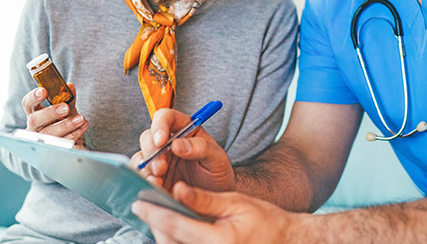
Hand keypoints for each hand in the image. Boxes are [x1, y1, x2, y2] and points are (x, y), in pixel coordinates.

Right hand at [22, 82, 87, 146]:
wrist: (64, 137)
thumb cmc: (60, 118)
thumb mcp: (63, 107)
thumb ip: (66, 97)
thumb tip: (69, 86)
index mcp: (33, 112)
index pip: (28, 103)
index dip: (34, 97)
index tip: (44, 90)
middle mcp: (34, 126)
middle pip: (35, 120)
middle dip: (50, 113)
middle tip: (65, 108)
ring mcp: (42, 138)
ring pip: (49, 133)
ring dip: (66, 125)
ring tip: (81, 118)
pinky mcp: (52, 147)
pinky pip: (62, 142)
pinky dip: (75, 133)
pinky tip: (83, 126)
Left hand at [131, 182, 297, 243]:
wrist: (287, 243)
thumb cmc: (266, 221)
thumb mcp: (236, 203)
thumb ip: (204, 199)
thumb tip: (177, 189)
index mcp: (218, 241)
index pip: (175, 225)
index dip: (154, 212)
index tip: (139, 202)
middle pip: (168, 243)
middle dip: (155, 224)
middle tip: (146, 206)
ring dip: (163, 234)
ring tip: (158, 216)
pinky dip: (174, 242)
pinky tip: (174, 230)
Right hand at [134, 108, 234, 192]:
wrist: (216, 204)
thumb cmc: (218, 176)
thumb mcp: (217, 159)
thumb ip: (201, 147)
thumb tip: (177, 144)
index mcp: (186, 130)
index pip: (167, 117)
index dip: (160, 125)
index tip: (161, 140)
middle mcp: (169, 143)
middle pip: (149, 136)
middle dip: (151, 151)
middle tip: (161, 167)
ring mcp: (159, 160)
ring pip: (141, 155)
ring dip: (147, 167)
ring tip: (159, 180)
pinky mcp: (153, 177)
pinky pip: (141, 175)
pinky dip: (145, 180)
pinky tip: (156, 187)